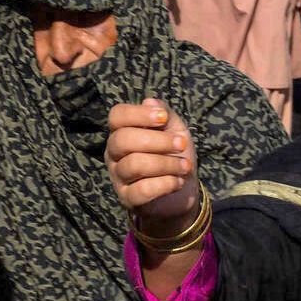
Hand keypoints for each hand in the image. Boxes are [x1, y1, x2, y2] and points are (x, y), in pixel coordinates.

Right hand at [105, 98, 204, 225]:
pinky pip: (142, 190)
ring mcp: (118, 177)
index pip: (116, 116)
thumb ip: (165, 113)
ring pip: (134, 164)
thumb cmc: (174, 155)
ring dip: (167, 164)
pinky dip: (165, 184)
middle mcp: (115, 153)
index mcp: (122, 132)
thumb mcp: (175, 130)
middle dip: (158, 141)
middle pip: (123, 140)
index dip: (138, 114)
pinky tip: (178, 181)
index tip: (163, 118)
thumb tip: (150, 101)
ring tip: (186, 166)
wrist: (182, 191)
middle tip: (182, 144)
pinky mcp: (128, 199)